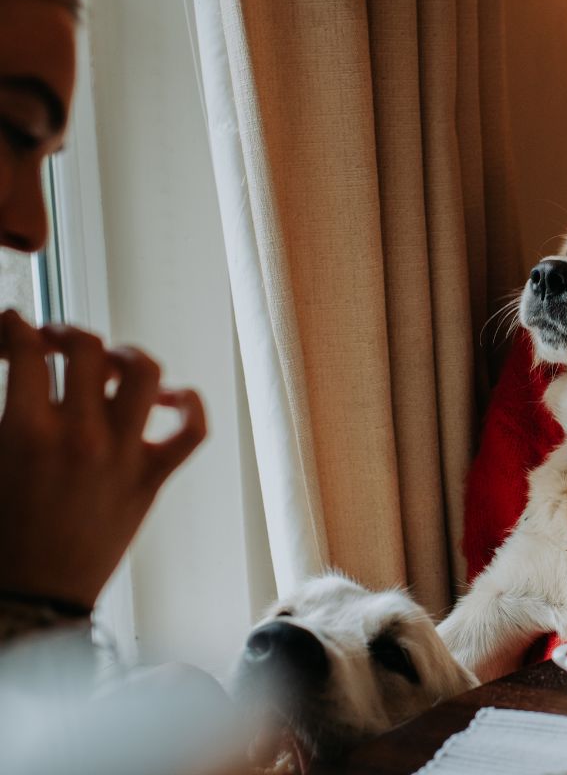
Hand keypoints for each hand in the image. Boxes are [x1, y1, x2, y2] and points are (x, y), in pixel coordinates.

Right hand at [0, 310, 205, 609]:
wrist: (33, 598)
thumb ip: (6, 414)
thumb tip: (15, 378)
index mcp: (26, 431)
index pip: (27, 349)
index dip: (14, 325)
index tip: (12, 325)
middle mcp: (81, 435)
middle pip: (89, 349)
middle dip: (67, 333)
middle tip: (53, 342)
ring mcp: (123, 456)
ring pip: (146, 374)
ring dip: (127, 355)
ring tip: (109, 362)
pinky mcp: (151, 479)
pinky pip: (192, 432)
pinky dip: (190, 405)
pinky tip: (171, 398)